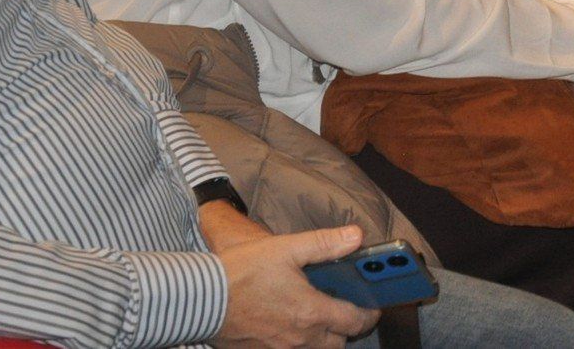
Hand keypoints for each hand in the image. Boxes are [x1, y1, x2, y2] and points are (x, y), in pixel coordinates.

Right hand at [209, 214, 379, 347]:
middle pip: (340, 342)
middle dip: (345, 326)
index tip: (372, 302)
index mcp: (312, 312)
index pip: (357, 320)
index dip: (369, 311)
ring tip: (314, 316)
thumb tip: (356, 237)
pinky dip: (298, 344)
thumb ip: (323, 243)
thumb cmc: (241, 272)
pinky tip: (286, 325)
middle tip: (340, 306)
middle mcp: (303, 338)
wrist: (201, 298)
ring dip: (322, 337)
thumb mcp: (284, 248)